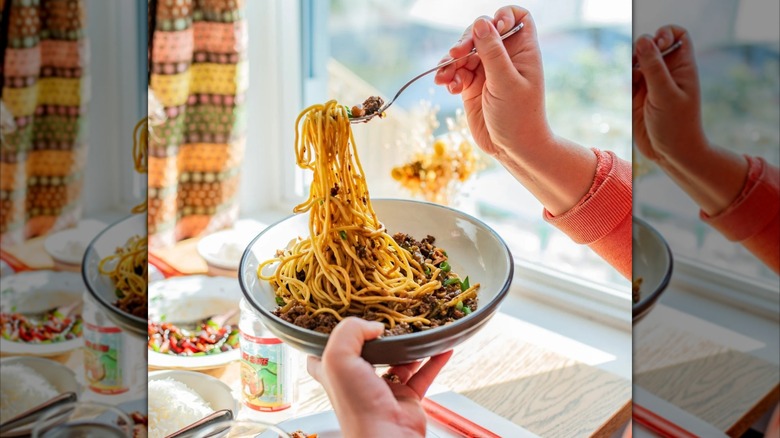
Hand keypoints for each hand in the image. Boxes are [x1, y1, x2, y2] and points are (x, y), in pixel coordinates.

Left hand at [307, 317, 452, 437]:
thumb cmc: (356, 405)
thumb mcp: (338, 359)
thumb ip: (350, 331)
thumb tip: (376, 327)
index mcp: (335, 374)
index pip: (326, 356)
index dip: (330, 338)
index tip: (342, 320)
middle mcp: (358, 382)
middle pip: (367, 354)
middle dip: (378, 337)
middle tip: (390, 319)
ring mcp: (384, 390)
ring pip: (398, 362)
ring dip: (410, 347)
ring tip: (420, 329)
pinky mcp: (407, 399)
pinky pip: (423, 376)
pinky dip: (434, 361)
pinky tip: (443, 348)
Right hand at [434, 6, 550, 160]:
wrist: (512, 149)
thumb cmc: (519, 117)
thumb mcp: (505, 82)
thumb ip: (492, 52)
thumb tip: (481, 22)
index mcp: (522, 50)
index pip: (515, 17)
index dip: (502, 16)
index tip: (492, 29)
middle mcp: (504, 57)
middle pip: (481, 32)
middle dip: (466, 41)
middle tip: (455, 55)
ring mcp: (487, 71)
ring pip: (464, 52)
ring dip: (451, 61)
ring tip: (444, 78)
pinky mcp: (472, 85)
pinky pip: (456, 71)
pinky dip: (449, 76)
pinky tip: (449, 87)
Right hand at [633, 25, 747, 214]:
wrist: (671, 154)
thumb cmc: (677, 126)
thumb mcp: (665, 95)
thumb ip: (654, 67)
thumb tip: (643, 39)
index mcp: (682, 67)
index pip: (676, 35)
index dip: (665, 34)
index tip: (656, 45)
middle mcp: (667, 72)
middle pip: (650, 46)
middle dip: (640, 52)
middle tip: (638, 68)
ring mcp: (652, 84)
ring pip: (635, 63)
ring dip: (630, 69)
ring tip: (633, 85)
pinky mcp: (638, 96)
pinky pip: (627, 80)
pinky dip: (624, 83)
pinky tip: (628, 95)